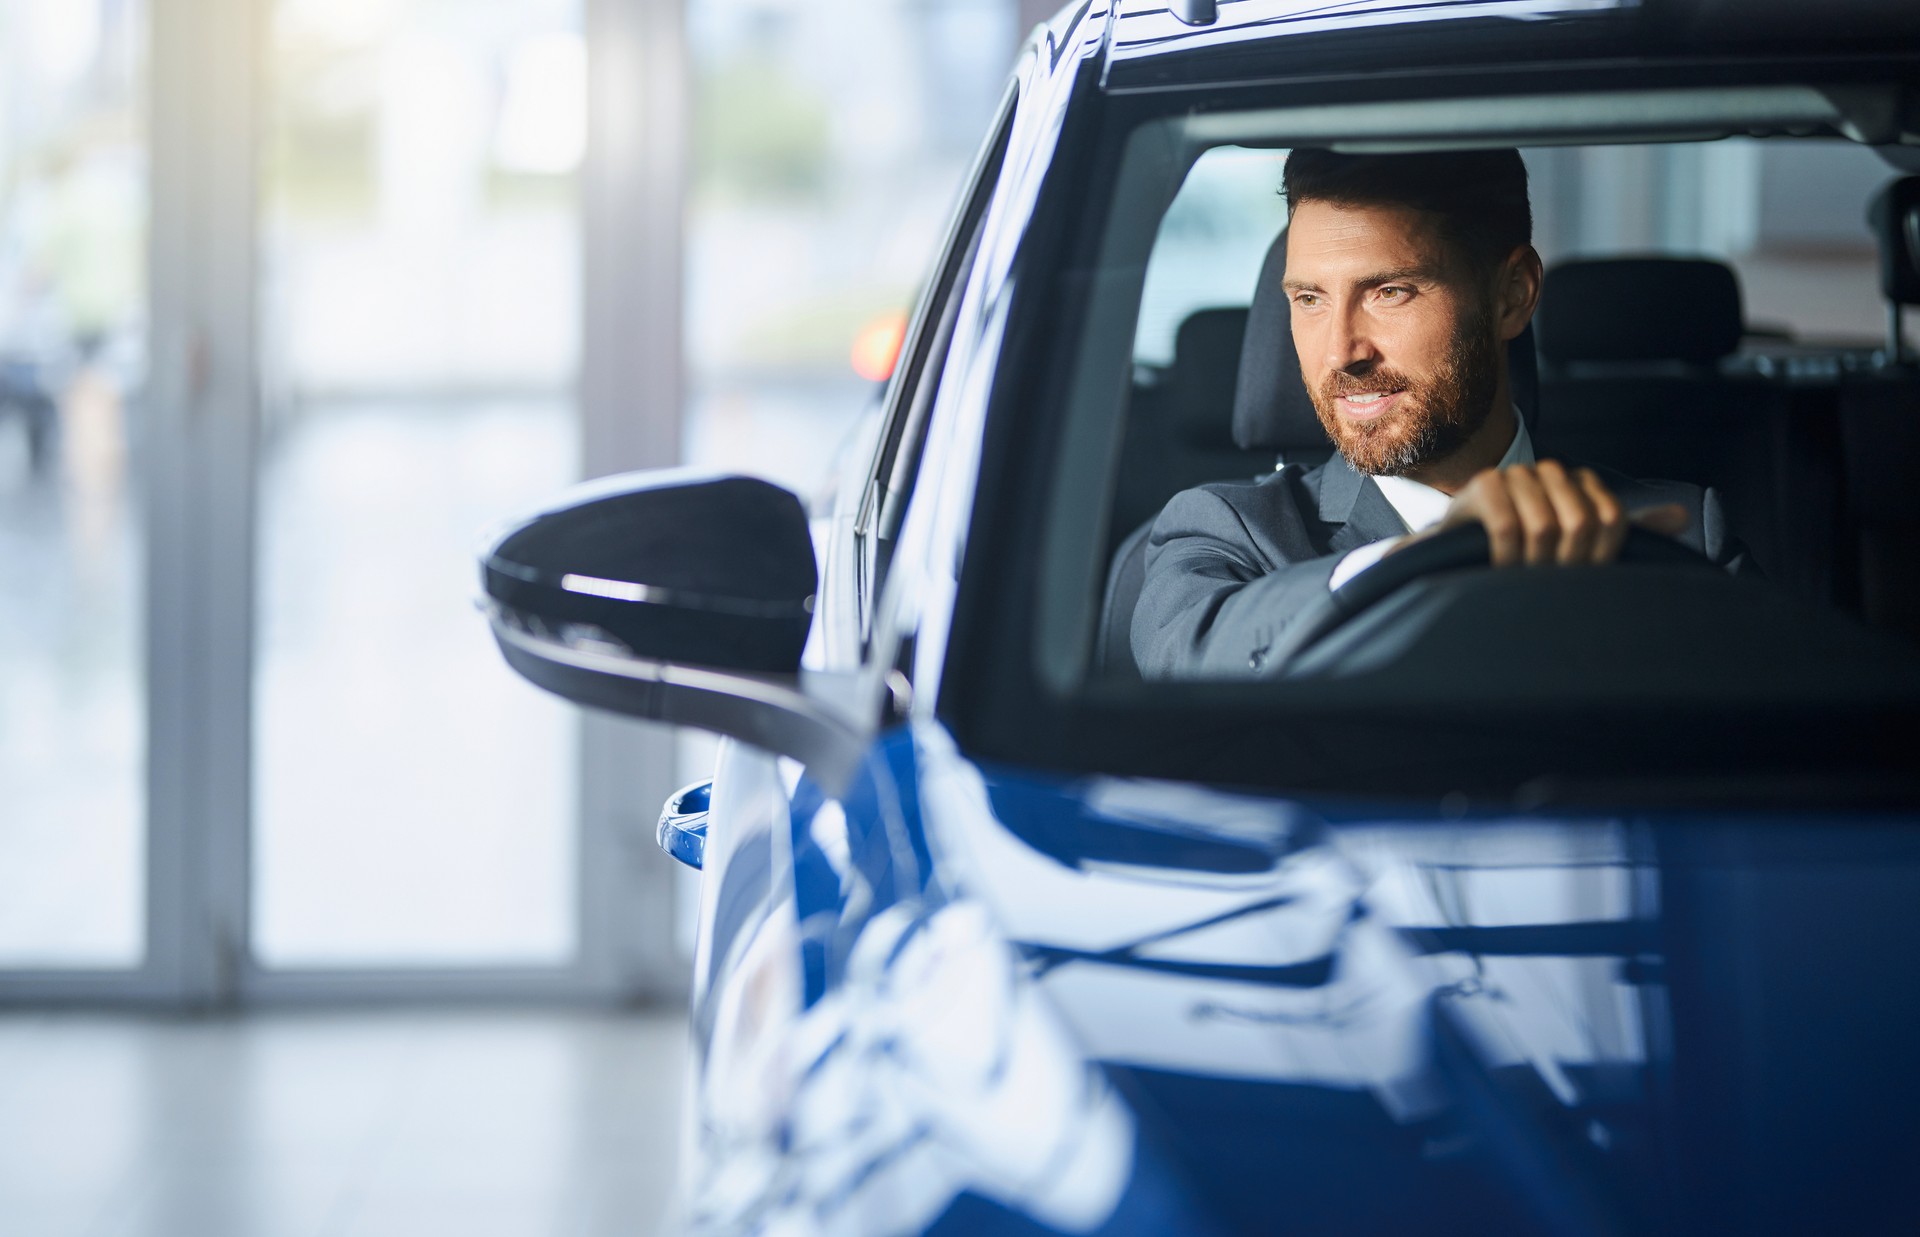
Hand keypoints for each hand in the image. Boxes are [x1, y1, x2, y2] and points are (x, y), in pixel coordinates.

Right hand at [1406, 461, 1689, 566]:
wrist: (1454, 554)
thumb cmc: (1519, 554)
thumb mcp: (1574, 546)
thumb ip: (1624, 531)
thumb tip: (1681, 516)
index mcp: (1579, 482)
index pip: (1613, 519)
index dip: (1596, 559)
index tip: (1573, 580)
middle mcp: (1551, 471)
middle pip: (1582, 523)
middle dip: (1563, 564)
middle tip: (1542, 583)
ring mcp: (1516, 475)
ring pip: (1545, 525)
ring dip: (1531, 565)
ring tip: (1517, 578)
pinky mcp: (1482, 485)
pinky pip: (1508, 525)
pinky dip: (1506, 557)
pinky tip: (1497, 569)